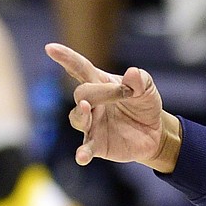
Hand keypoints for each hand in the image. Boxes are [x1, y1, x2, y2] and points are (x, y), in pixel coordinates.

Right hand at [45, 43, 180, 172]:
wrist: (155, 132)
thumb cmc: (144, 105)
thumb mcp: (147, 88)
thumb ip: (140, 80)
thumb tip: (132, 74)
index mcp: (100, 84)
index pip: (80, 69)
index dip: (66, 58)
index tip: (51, 48)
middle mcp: (91, 104)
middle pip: (82, 93)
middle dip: (98, 92)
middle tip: (122, 93)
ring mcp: (91, 124)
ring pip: (77, 118)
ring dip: (81, 114)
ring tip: (87, 109)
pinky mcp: (97, 144)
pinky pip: (86, 148)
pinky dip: (82, 152)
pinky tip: (82, 157)